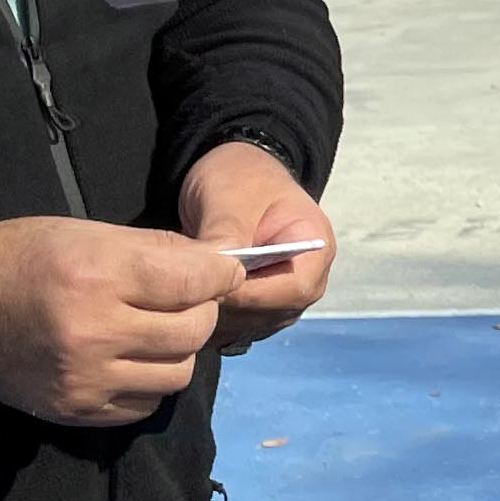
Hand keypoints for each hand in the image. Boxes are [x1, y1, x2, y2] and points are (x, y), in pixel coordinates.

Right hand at [0, 218, 239, 428]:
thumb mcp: (85, 234)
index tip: (225, 271)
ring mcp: (85, 378)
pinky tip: (130, 360)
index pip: (192, 283)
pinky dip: (150, 382)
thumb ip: (155, 249)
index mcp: (96, 276)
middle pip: (192, 332)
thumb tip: (217, 264)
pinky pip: (145, 404)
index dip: (219, 275)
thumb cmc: (22, 259)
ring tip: (156, 331)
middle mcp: (94, 332)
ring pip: (176, 374)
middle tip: (187, 300)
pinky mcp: (77, 410)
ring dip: (178, 351)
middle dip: (202, 311)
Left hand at [181, 141, 335, 355]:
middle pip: (273, 313)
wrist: (234, 175)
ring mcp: (283, 296)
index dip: (251, 294)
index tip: (209, 288)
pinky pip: (237, 325)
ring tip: (183, 292)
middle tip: (185, 292)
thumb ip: (227, 236)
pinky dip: (212, 318)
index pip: (293, 288)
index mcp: (315, 247)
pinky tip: (188, 298)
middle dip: (230, 306)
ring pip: (252, 324)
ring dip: (217, 315)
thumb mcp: (230, 197)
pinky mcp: (259, 306)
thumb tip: (212, 278)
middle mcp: (307, 279)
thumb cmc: (241, 177)